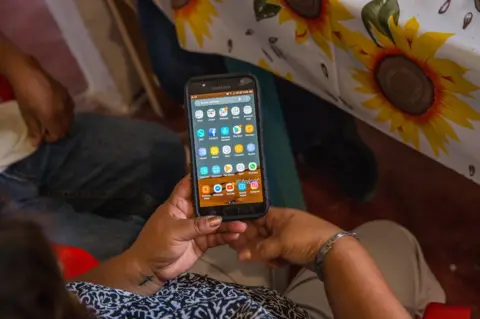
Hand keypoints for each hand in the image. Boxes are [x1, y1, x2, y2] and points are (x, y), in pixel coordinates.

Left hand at [7, 55, 73, 144]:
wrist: (28, 74)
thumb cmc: (25, 94)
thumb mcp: (27, 113)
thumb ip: (34, 129)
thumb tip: (36, 143)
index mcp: (51, 117)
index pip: (58, 134)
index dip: (51, 138)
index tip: (43, 136)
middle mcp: (63, 112)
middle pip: (66, 128)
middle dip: (58, 131)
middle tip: (48, 129)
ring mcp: (67, 102)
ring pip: (71, 119)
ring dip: (63, 123)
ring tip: (54, 120)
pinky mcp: (68, 94)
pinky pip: (71, 109)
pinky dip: (67, 113)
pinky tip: (59, 110)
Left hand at [128, 176, 246, 282]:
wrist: (151, 269)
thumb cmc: (156, 243)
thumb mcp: (175, 231)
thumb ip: (197, 225)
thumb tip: (218, 219)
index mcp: (178, 204)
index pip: (189, 186)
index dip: (202, 178)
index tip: (219, 171)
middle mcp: (189, 213)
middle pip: (208, 204)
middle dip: (223, 202)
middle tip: (242, 198)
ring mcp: (197, 228)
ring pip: (215, 222)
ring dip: (228, 223)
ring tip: (243, 224)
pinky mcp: (202, 242)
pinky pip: (216, 237)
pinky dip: (226, 236)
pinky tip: (236, 235)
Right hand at [229, 207, 341, 269]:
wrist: (333, 251)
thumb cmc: (304, 239)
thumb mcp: (279, 243)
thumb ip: (259, 249)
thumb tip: (239, 256)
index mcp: (278, 215)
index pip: (255, 218)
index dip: (243, 226)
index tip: (232, 236)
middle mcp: (282, 223)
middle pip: (260, 233)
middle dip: (252, 243)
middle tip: (241, 252)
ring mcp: (288, 237)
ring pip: (267, 245)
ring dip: (265, 254)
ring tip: (269, 260)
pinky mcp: (294, 249)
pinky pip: (277, 253)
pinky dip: (276, 259)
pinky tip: (278, 264)